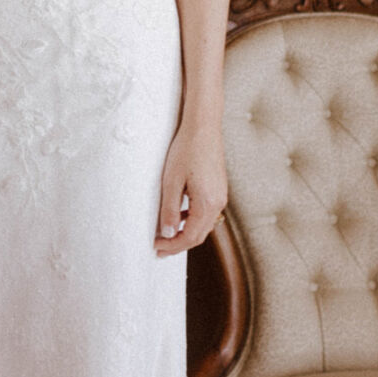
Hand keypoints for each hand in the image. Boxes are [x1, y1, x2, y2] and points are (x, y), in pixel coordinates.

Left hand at [155, 126, 225, 257]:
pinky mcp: (218, 190)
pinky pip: (206, 214)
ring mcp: (220, 196)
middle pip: (199, 235)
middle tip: (159, 248)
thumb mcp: (171, 182)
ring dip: (185, 233)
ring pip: (203, 226)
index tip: (156, 248)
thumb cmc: (186, 150)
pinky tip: (179, 217)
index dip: (172, 246)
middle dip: (178, 244)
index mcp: (207, 203)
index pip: (190, 236)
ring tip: (166, 236)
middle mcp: (218, 203)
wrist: (203, 128)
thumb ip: (170, 210)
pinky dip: (192, 221)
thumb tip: (167, 233)